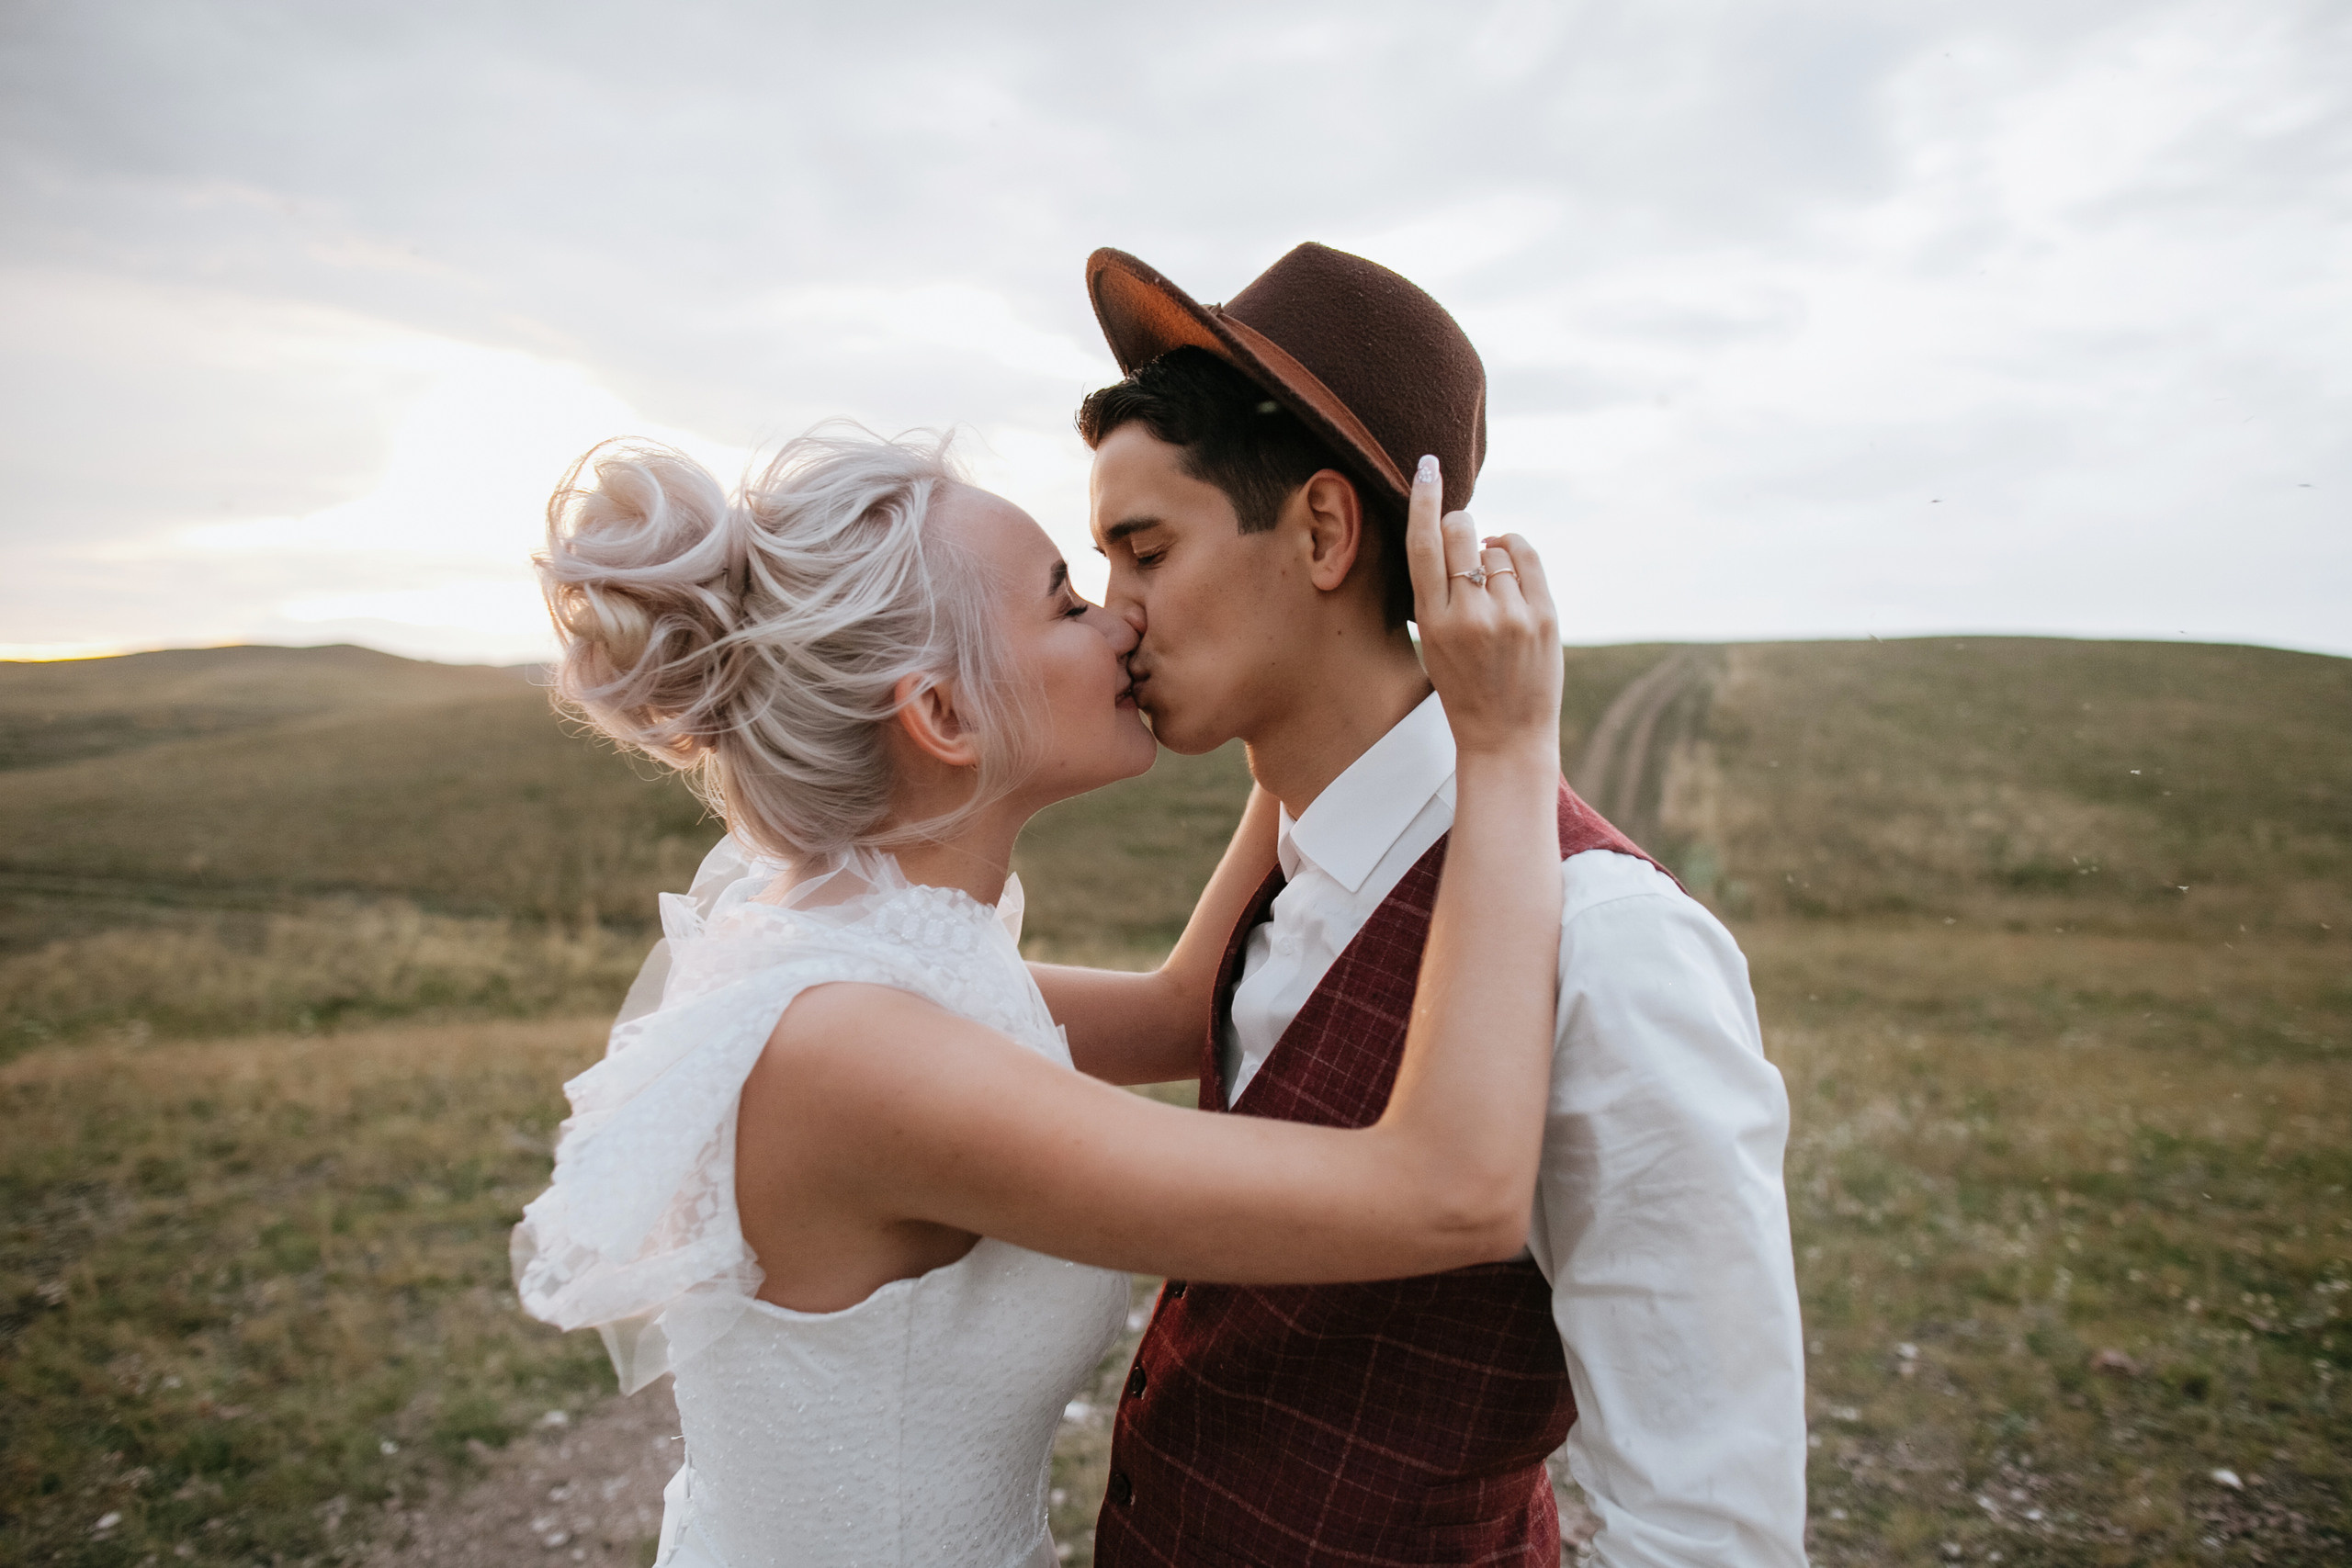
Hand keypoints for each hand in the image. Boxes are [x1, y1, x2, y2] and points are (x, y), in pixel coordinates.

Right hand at [1402, 454, 1561, 762]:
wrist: (1506, 736)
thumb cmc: (1464, 688)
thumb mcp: (1435, 645)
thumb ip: (1440, 594)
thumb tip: (1455, 535)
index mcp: (1434, 623)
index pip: (1423, 545)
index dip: (1423, 500)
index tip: (1427, 469)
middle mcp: (1471, 615)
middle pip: (1461, 533)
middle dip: (1459, 525)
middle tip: (1460, 535)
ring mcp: (1511, 615)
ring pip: (1495, 546)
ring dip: (1489, 552)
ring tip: (1489, 584)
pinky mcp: (1544, 616)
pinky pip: (1527, 557)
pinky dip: (1514, 552)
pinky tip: (1508, 564)